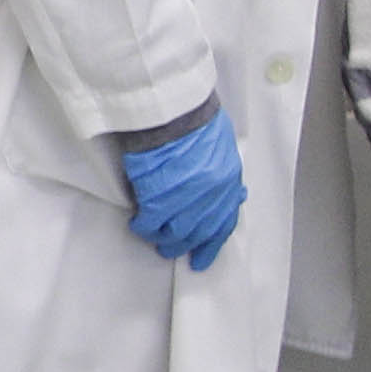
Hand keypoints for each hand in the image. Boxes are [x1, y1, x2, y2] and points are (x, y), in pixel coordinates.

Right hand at [117, 110, 247, 271]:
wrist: (173, 111)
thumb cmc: (197, 119)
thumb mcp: (222, 147)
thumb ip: (224, 175)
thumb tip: (232, 195)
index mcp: (228, 185)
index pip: (222, 225)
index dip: (210, 245)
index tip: (199, 260)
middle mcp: (210, 198)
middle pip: (195, 233)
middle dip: (181, 244)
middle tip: (168, 248)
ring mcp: (184, 201)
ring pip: (172, 233)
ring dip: (160, 238)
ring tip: (150, 234)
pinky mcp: (158, 199)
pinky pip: (148, 222)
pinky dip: (142, 225)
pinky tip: (138, 221)